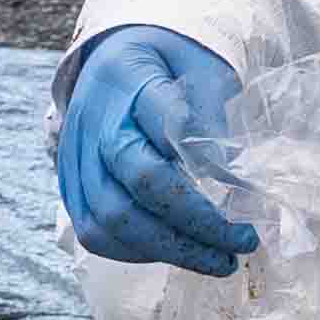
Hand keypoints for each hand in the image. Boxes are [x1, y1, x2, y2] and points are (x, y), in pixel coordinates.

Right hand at [56, 28, 261, 273]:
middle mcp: (91, 121)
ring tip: (217, 259)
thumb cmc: (171, 65)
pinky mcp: (69, 185)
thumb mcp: (204, 71)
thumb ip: (215, 118)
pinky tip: (178, 250)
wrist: (118, 60)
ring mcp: (73, 157)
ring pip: (108, 221)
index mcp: (127, 78)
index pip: (166, 130)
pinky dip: (139, 251)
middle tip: (242, 244)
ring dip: (168, 249)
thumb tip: (235, 180)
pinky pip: (94, 233)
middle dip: (194, 227)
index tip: (250, 202)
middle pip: (135, 188)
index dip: (210, 170)